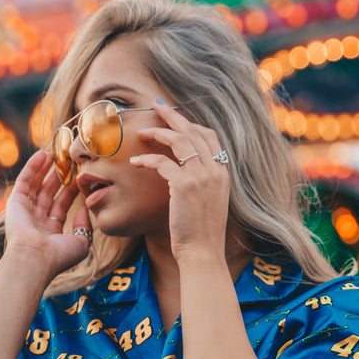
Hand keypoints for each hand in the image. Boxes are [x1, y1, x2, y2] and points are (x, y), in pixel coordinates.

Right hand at [3, 149, 91, 277]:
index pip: (62, 205)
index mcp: (51, 231)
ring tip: (55, 154)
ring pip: (36, 185)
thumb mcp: (81, 242)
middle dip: (59, 177)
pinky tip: (42, 155)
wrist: (35, 258)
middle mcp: (37, 220)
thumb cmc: (58, 255)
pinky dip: (32, 167)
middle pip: (49, 193)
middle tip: (69, 162)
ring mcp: (25, 211)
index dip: (71, 191)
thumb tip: (85, 208)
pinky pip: (25, 181)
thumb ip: (85, 225)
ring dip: (45, 169)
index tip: (80, 177)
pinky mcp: (15, 202)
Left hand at [129, 99, 229, 263]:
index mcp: (223, 173)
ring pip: (179, 141)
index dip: (191, 123)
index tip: (176, 116)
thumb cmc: (202, 233)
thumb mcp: (210, 203)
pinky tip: (135, 161)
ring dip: (158, 132)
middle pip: (194, 132)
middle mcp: (215, 171)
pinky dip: (147, 159)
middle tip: (157, 105)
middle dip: (174, 116)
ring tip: (142, 130)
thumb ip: (204, 183)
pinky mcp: (185, 186)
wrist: (203, 252)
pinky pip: (163, 163)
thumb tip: (186, 172)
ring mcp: (202, 177)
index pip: (209, 136)